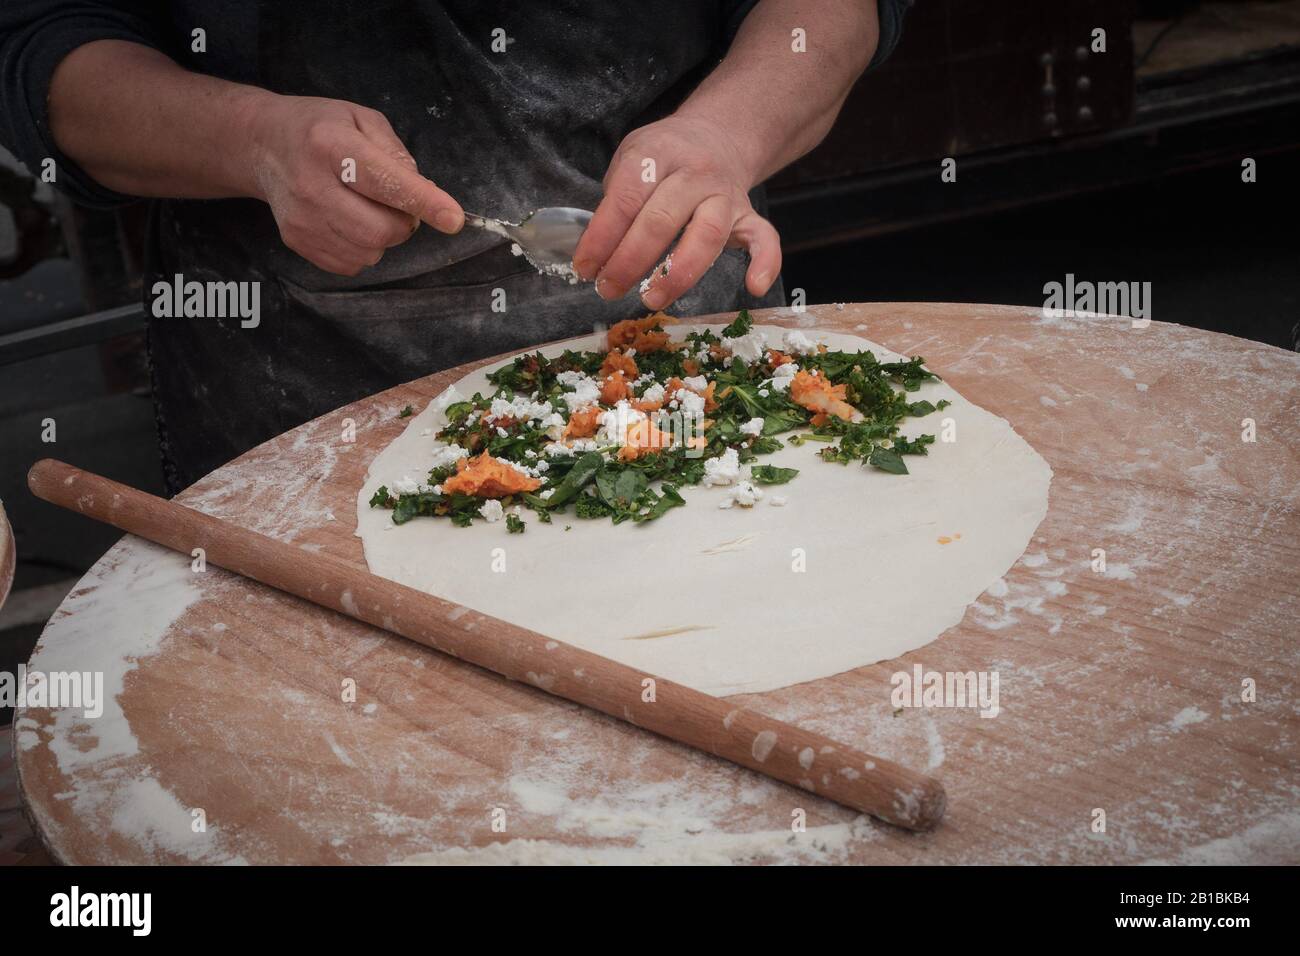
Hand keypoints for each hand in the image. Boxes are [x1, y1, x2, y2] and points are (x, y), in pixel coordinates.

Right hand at [245, 96, 463, 275]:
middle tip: (396, 204)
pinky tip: (350, 221)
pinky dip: (363, 248)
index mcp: (331, 145)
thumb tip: (426, 194)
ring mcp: (301, 218)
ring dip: (383, 237)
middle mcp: (311, 184)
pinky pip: (351, 264)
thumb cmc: (320, 128)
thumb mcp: (361, 119)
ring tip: (367, 208)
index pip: (385, 180)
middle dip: (404, 223)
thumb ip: (397, 154)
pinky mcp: (297, 240)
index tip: (453, 218)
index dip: (423, 202)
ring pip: (369, 252)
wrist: (263, 144)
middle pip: (380, 230)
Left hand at [573, 115, 780, 309]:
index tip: (585, 268)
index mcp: (658, 154)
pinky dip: (766, 262)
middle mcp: (695, 173)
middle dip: (630, 261)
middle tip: (609, 289)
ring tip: (651, 298)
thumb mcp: (631, 158)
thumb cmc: (663, 157)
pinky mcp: (748, 214)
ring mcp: (725, 194)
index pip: (626, 198)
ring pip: (707, 235)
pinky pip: (764, 237)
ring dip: (678, 273)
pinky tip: (754, 288)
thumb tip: (596, 254)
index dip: (601, 238)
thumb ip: (616, 198)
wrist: (715, 136)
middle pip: (661, 220)